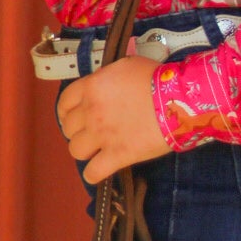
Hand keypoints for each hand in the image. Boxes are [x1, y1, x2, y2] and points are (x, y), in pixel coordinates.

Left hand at [55, 55, 169, 184]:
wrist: (176, 99)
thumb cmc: (154, 78)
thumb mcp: (124, 66)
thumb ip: (106, 77)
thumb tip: (103, 85)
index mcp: (91, 87)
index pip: (65, 102)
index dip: (65, 111)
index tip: (70, 116)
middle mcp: (91, 111)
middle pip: (69, 127)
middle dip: (76, 130)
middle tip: (88, 132)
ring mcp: (102, 135)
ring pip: (76, 150)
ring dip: (83, 150)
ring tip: (94, 149)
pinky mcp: (118, 155)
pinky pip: (93, 172)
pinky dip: (93, 173)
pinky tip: (98, 171)